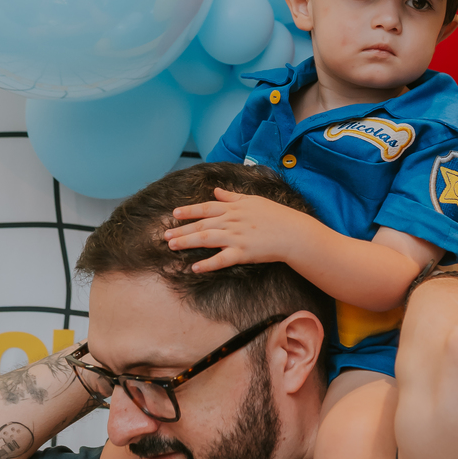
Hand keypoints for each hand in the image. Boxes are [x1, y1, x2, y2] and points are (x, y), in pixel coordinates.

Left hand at [164, 189, 309, 272]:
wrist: (293, 232)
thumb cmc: (275, 215)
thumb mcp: (253, 200)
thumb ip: (232, 196)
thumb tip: (216, 191)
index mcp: (233, 207)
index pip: (206, 207)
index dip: (189, 210)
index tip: (174, 213)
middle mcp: (231, 221)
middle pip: (201, 224)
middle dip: (181, 229)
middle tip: (164, 235)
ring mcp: (236, 237)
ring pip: (206, 239)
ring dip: (187, 242)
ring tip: (172, 246)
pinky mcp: (242, 253)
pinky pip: (221, 259)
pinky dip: (207, 264)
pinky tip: (194, 267)